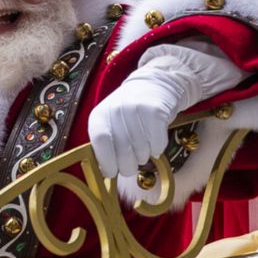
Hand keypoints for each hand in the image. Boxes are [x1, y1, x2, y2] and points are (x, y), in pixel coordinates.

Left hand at [90, 43, 248, 177]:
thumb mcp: (110, 123)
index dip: (106, 161)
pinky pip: (157, 143)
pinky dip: (157, 148)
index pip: (100, 141)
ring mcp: (136, 109)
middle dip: (127, 166)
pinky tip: (155, 142)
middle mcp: (116, 109)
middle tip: (131, 166)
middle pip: (122, 151)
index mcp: (100, 115)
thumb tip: (107, 173)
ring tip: (143, 148)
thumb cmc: (128, 112)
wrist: (153, 85)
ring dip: (143, 156)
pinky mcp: (156, 111)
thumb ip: (106, 143)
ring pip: (140, 150)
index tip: (112, 172)